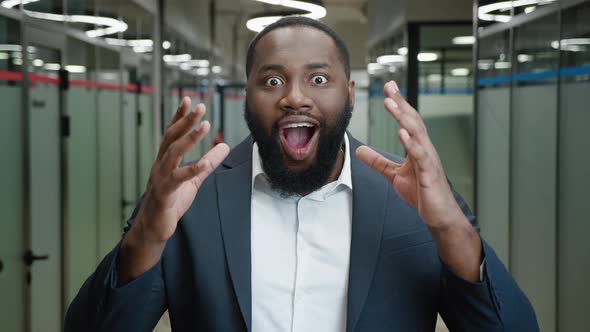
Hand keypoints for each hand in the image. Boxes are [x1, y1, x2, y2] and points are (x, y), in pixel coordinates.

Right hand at [136, 97, 229, 242]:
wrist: (153, 227)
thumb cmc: (171, 201)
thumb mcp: (194, 179)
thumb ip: (208, 163)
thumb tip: (225, 146)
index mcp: (166, 160)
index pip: (172, 133)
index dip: (179, 116)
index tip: (188, 100)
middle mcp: (161, 165)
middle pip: (172, 138)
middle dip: (185, 121)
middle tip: (200, 106)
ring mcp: (160, 178)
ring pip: (173, 153)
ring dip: (189, 138)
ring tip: (205, 126)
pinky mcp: (165, 193)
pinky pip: (178, 179)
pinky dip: (191, 170)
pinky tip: (204, 163)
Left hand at [356, 81, 463, 229]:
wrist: (439, 216)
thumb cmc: (422, 194)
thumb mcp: (394, 175)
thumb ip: (378, 162)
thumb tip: (359, 151)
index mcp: (417, 148)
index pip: (407, 121)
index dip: (398, 105)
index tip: (388, 89)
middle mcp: (425, 149)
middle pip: (413, 121)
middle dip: (401, 103)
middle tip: (389, 86)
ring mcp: (429, 160)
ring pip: (417, 133)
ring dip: (403, 117)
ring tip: (391, 103)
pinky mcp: (429, 173)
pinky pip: (420, 155)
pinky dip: (411, 143)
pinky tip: (402, 132)